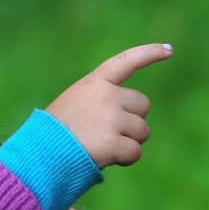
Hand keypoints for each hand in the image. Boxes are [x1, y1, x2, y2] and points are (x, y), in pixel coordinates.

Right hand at [45, 44, 172, 168]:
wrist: (39, 155)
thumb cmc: (54, 133)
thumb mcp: (73, 104)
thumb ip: (100, 101)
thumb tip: (133, 115)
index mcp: (94, 83)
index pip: (126, 62)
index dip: (149, 54)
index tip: (169, 50)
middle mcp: (106, 96)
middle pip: (142, 106)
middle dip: (133, 121)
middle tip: (109, 133)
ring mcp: (111, 118)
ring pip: (142, 131)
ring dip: (129, 142)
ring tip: (102, 146)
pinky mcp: (113, 142)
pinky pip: (135, 152)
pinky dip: (125, 159)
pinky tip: (106, 158)